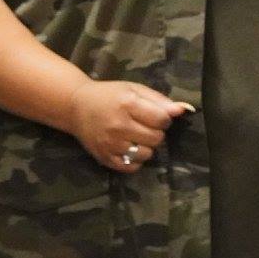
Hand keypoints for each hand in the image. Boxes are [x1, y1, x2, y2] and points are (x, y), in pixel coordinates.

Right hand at [66, 79, 191, 173]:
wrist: (75, 107)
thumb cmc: (109, 95)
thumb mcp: (135, 90)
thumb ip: (160, 100)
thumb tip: (183, 110)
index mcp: (127, 105)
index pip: (162, 120)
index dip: (164, 119)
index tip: (157, 116)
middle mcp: (118, 126)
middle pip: (156, 138)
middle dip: (156, 132)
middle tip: (146, 126)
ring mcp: (110, 144)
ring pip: (146, 154)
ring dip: (147, 147)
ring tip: (137, 137)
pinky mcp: (103, 158)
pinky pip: (131, 167)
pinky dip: (135, 160)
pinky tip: (130, 148)